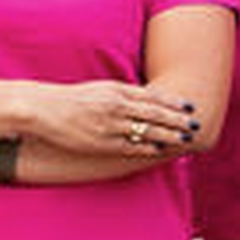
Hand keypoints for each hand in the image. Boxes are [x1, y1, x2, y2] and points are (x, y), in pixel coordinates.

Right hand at [30, 78, 200, 159]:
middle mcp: (116, 106)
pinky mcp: (102, 142)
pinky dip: (147, 147)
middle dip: (177, 120)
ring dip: (168, 135)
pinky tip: (159, 149)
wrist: (44, 109)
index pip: (151, 96)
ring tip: (185, 138)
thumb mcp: (99, 89)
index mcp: (116, 90)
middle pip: (155, 113)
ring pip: (147, 130)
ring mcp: (110, 125)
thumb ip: (121, 93)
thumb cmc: (71, 99)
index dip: (172, 102)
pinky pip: (131, 146)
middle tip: (195, 124)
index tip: (189, 106)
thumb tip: (143, 100)